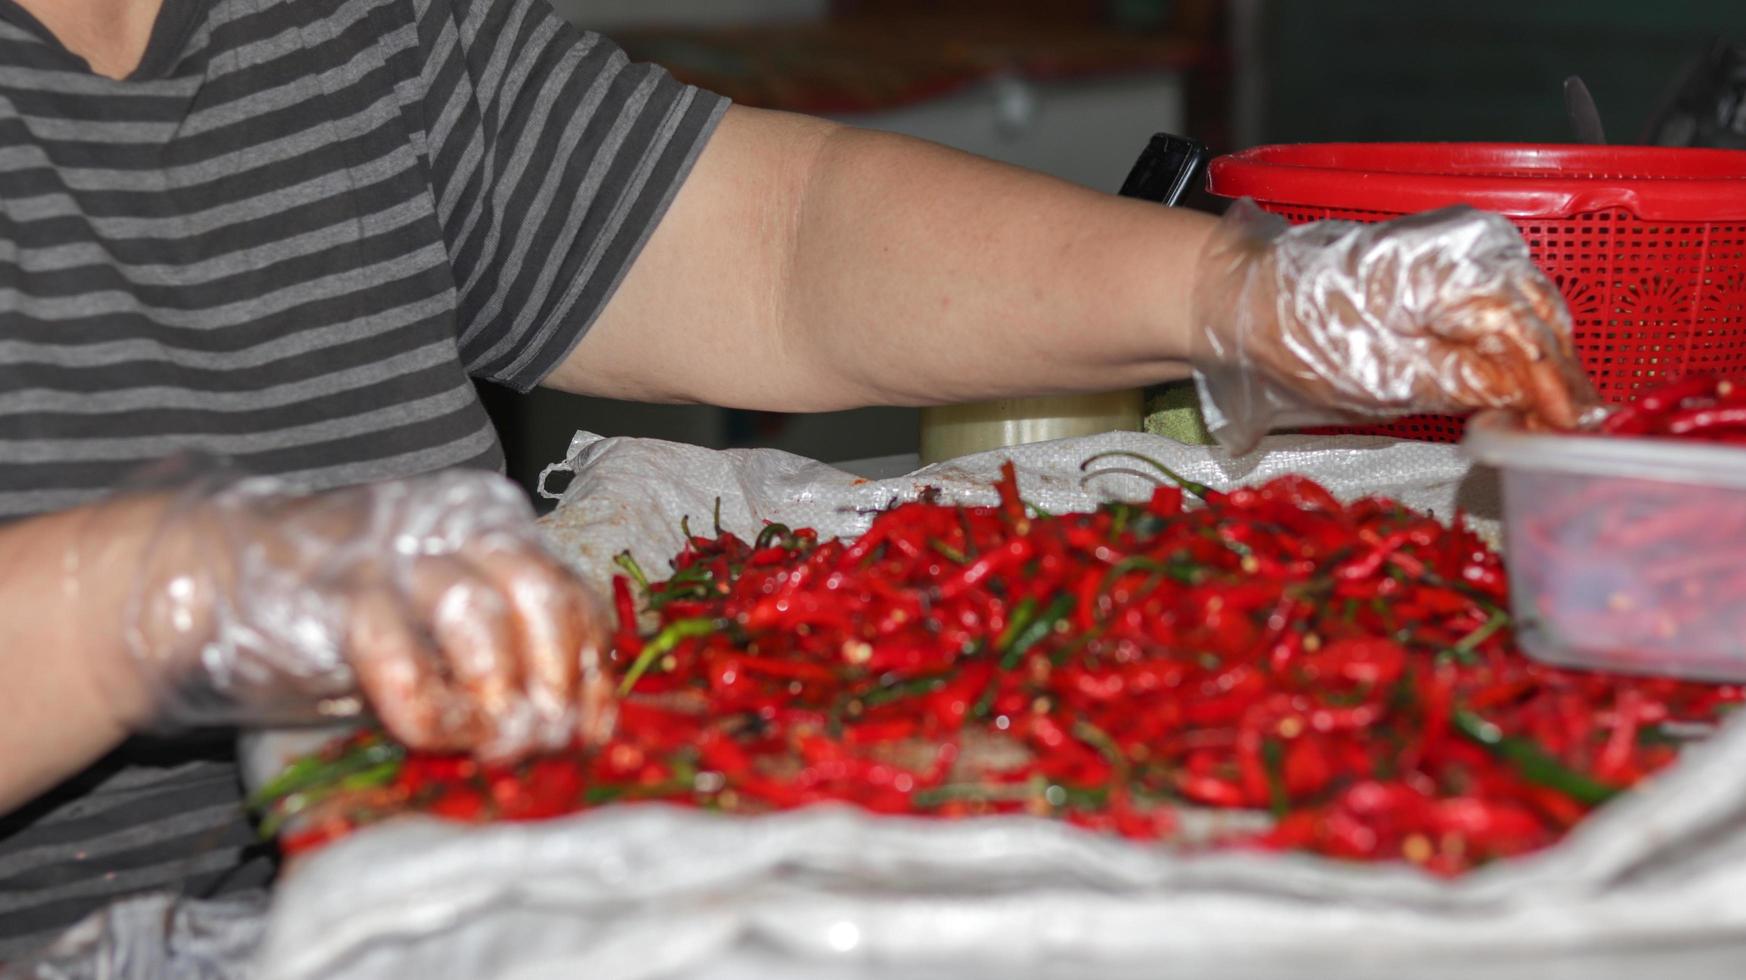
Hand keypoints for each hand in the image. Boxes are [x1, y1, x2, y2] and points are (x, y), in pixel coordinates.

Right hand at [111, 469, 610, 761]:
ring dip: (498, 690)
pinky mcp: (331, 589)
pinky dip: (424, 702)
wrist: (211, 582)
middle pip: (542, 592)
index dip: (593, 670)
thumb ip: (506, 655)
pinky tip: (429, 735)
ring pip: (479, 609)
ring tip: (493, 741)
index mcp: (495, 527)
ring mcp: (390, 552)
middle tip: (544, 740)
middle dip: (557, 679)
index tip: (590, 732)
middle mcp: (452, 527)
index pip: (574, 595)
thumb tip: (576, 725)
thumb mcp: (439, 632)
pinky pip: (393, 647)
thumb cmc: (340, 618)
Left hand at [1190, 200, 1600, 451]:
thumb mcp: (1386, 377)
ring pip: (1524, 311)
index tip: (1571, 429)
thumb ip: (1463, 383)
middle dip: (1556, 374)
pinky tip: (1518, 380)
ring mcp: (1459, 251)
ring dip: (1540, 360)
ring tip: (1553, 413)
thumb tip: (1526, 398)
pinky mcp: (1444, 265)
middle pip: (1537, 318)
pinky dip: (1511, 342)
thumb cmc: (1306, 335)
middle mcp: (1469, 249)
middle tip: (1573, 429)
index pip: (1528, 335)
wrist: (1252, 299)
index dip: (1555, 387)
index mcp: (1456, 272)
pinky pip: (1496, 304)